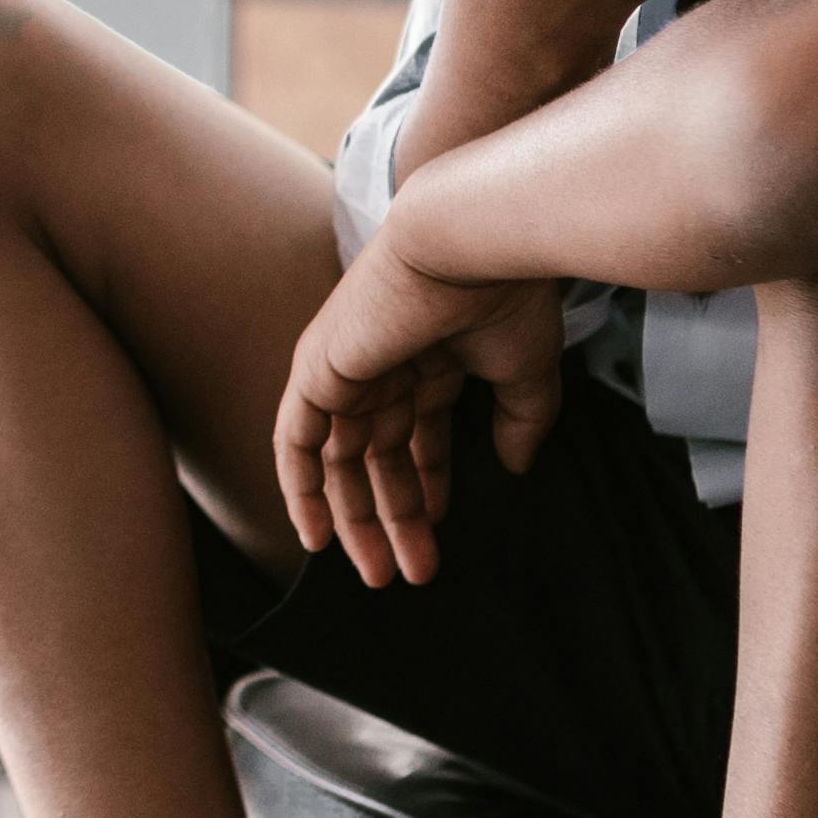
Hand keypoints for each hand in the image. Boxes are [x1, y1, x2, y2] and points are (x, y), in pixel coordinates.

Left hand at [271, 236, 580, 586]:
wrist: (471, 245)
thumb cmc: (504, 294)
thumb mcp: (521, 372)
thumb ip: (518, 422)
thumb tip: (515, 469)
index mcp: (426, 355)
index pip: (415, 432)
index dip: (426, 482)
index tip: (439, 526)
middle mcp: (380, 362)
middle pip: (375, 454)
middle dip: (392, 515)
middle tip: (407, 572)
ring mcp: (346, 366)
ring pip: (339, 459)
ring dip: (358, 518)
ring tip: (381, 572)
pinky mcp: (318, 369)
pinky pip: (295, 442)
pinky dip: (301, 489)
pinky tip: (317, 537)